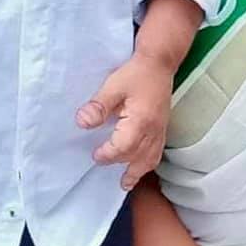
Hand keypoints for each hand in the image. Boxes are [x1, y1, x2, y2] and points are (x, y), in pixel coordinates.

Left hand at [76, 50, 172, 189]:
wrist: (159, 62)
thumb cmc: (136, 73)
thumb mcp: (113, 86)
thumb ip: (98, 106)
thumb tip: (83, 123)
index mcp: (140, 121)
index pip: (123, 148)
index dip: (107, 154)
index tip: (95, 154)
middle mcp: (153, 130)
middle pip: (136, 157)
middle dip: (119, 164)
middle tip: (101, 162)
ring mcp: (160, 130)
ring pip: (150, 159)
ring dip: (137, 172)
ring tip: (124, 182)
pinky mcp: (163, 127)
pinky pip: (157, 152)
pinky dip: (148, 163)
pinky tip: (140, 166)